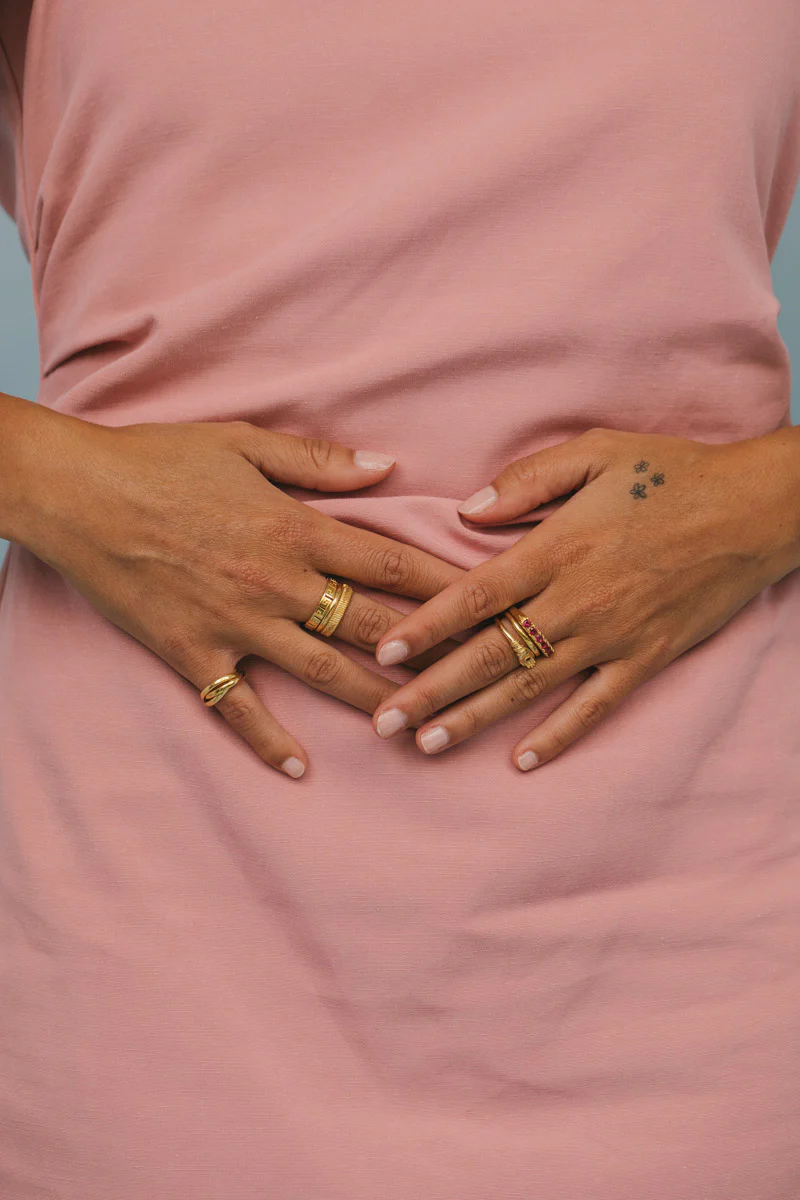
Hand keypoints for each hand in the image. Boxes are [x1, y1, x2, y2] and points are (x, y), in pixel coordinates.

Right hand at [16, 407, 463, 776]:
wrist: (76, 494)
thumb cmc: (159, 459)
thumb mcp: (243, 442)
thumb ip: (320, 461)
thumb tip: (388, 467)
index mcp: (296, 528)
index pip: (390, 561)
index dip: (445, 583)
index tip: (490, 601)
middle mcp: (277, 582)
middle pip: (372, 625)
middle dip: (430, 652)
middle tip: (477, 676)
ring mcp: (237, 624)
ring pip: (324, 673)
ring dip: (374, 701)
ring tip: (417, 728)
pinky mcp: (195, 655)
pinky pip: (239, 709)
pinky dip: (269, 741)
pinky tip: (301, 770)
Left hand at [370, 425, 799, 768]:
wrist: (756, 509)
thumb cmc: (671, 472)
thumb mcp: (596, 451)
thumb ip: (525, 480)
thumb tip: (464, 513)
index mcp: (556, 548)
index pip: (474, 596)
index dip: (425, 628)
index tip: (384, 655)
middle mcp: (576, 600)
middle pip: (489, 653)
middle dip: (431, 691)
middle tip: (384, 723)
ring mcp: (611, 636)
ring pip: (528, 687)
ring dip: (474, 719)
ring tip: (426, 745)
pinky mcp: (645, 658)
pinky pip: (594, 707)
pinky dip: (558, 736)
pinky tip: (521, 761)